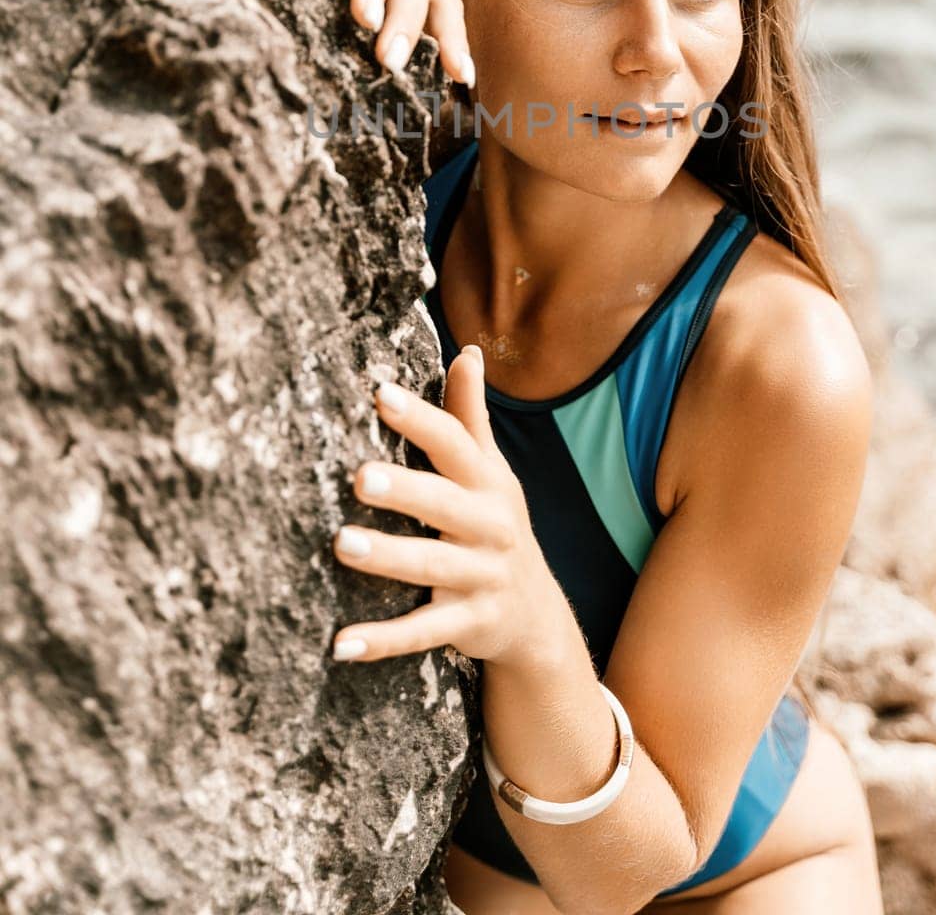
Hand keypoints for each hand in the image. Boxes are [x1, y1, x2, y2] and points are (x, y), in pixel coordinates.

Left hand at [331, 345, 560, 671]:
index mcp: (489, 482)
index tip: (378, 395)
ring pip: (432, 567)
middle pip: (444, 504)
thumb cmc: (493, 524)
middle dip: (404, 490)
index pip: (454, 443)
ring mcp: (483, 578)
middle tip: (359, 477)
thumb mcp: (490, 472)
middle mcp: (490, 526)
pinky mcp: (470, 624)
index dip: (418, 419)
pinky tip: (341, 643)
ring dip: (388, 557)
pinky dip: (383, 639)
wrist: (536, 617)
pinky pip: (424, 632)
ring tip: (341, 545)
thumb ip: (470, 415)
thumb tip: (467, 351)